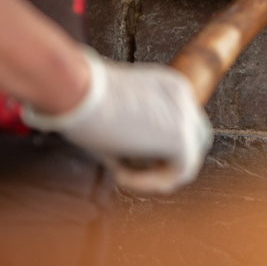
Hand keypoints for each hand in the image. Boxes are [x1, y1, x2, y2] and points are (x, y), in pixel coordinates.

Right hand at [21, 48, 212, 194]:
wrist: (73, 88)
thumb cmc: (76, 97)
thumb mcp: (108, 110)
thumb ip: (127, 130)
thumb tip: (122, 158)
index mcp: (167, 84)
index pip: (179, 122)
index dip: (157, 146)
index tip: (123, 156)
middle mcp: (182, 95)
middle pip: (194, 140)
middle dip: (167, 161)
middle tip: (129, 171)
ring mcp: (185, 115)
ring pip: (187, 159)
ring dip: (155, 174)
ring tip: (119, 170)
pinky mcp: (180, 137)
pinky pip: (179, 172)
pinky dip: (150, 181)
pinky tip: (120, 173)